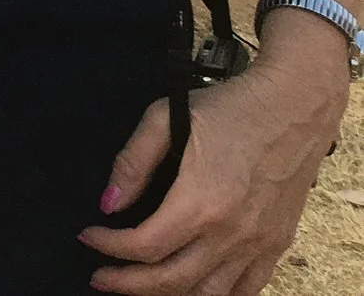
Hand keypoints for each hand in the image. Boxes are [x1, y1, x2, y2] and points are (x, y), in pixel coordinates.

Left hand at [78, 51, 348, 294]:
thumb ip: (133, 162)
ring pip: (210, 293)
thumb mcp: (165, 117)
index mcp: (202, 201)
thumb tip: (108, 203)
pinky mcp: (278, 244)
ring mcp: (260, 243)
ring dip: (169, 295)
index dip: (109, 246)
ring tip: (139, 285)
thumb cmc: (230, 108)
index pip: (145, 245)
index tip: (88, 235)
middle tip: (101, 278)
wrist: (294, 106)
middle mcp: (233, 232)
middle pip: (173, 281)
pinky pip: (248, 288)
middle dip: (129, 284)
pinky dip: (217, 295)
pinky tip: (192, 287)